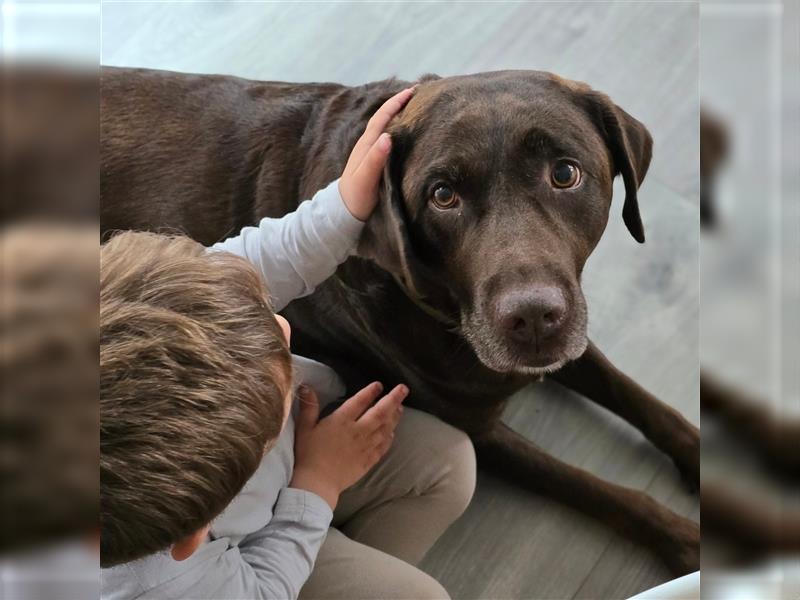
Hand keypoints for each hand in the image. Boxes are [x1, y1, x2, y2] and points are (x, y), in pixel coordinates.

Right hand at [290, 381, 408, 509]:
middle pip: (380, 412)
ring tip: (401, 407)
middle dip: (393, 398)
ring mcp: (366, 446)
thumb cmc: (309, 455)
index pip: (360, 401)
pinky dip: (390, 438)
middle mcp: (358, 431)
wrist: (318, 483)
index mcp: (342, 420)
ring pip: (385, 428)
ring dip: (395, 416)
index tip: (378, 385)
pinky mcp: (369, 460)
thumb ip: (309, 407)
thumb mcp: (305, 428)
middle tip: (403, 389)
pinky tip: (392, 433)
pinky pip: (384, 446)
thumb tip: (306, 387)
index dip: (370, 391)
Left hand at [338, 87, 415, 220]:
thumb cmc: (356, 196)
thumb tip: (387, 136)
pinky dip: (398, 131)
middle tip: (420, 95)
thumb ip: (375, 158)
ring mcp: (370, 154)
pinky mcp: (374, 163)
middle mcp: (368, 145)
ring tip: (417, 110)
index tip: (413, 91)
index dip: (396, 103)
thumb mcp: (365, 178)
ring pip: (387, 128)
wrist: (344, 212)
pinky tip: (407, 135)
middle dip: (400, 105)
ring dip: (400, 117)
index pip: (383, 117)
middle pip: (385, 118)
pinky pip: (388, 140)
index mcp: (367, 145)